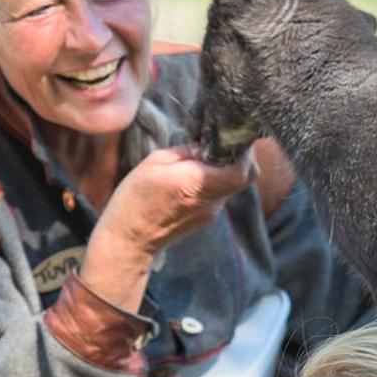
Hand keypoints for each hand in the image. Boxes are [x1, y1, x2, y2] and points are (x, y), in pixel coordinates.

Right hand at [95, 144, 254, 255]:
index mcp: (195, 183)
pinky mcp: (208, 216)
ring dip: (227, 167)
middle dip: (241, 156)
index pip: (240, 170)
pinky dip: (216, 180)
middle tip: (222, 143)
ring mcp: (212, 211)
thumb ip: (187, 151)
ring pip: (235, 183)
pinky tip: (196, 175)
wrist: (131, 239)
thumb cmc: (136, 198)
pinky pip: (222, 192)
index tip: (230, 137)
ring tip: (203, 158)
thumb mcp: (155, 162)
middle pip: (246, 176)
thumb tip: (207, 143)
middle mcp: (210, 200)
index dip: (242, 151)